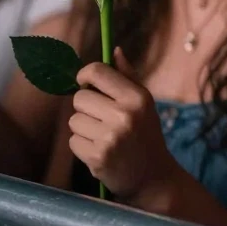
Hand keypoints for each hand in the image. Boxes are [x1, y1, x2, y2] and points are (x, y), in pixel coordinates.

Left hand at [69, 49, 177, 204]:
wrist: (152, 176)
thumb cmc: (146, 134)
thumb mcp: (144, 102)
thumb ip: (128, 76)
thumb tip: (114, 49)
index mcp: (137, 96)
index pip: (96, 72)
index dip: (84, 75)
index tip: (85, 83)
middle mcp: (125, 114)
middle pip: (79, 98)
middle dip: (85, 107)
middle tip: (102, 118)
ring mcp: (111, 137)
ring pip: (74, 121)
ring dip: (83, 128)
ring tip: (103, 137)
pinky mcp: (97, 157)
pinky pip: (73, 141)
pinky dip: (82, 146)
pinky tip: (99, 151)